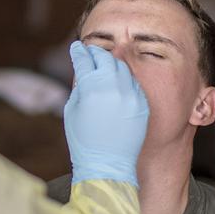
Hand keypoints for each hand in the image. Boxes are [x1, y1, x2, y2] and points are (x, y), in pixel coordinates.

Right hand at [64, 41, 148, 185]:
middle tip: (90, 52)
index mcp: (92, 89)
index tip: (77, 48)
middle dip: (96, 53)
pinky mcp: (142, 104)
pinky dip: (124, 78)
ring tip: (103, 64)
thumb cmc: (84, 140)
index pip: (84, 61)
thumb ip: (79, 86)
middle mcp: (114, 88)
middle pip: (105, 58)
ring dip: (111, 63)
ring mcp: (131, 96)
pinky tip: (117, 81)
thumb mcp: (72, 110)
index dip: (79, 52)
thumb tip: (85, 71)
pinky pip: (133, 83)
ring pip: (122, 68)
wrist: (107, 165)